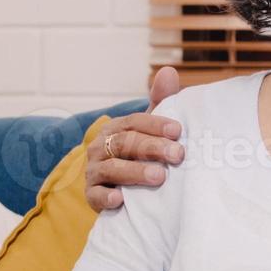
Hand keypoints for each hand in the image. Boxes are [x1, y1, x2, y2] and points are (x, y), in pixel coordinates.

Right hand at [86, 66, 184, 210]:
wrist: (121, 189)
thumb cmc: (140, 154)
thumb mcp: (150, 129)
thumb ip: (160, 102)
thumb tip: (168, 71)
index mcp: (116, 128)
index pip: (133, 122)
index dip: (155, 124)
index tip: (178, 130)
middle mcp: (100, 147)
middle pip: (125, 143)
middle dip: (152, 148)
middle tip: (178, 155)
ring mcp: (94, 171)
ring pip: (112, 168)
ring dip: (135, 172)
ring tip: (160, 177)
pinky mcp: (91, 195)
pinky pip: (95, 196)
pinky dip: (106, 197)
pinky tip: (120, 199)